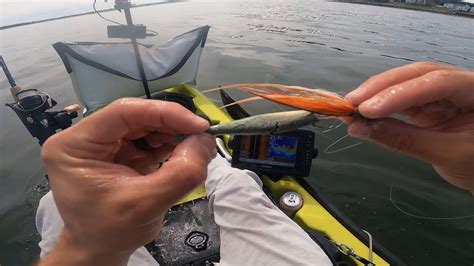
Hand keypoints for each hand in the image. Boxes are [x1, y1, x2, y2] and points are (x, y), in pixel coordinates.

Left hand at [39, 98, 215, 265]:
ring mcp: (102, 144)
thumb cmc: (112, 231)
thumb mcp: (147, 204)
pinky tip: (182, 153)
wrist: (100, 251)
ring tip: (193, 148)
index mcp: (75, 145)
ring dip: (172, 134)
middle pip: (135, 117)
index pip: (123, 112)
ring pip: (144, 126)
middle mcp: (85, 138)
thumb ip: (180, 173)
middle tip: (202, 137)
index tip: (199, 125)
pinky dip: (168, 145)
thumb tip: (206, 141)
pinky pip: (146, 139)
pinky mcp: (118, 153)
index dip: (164, 113)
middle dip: (171, 125)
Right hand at [345, 62, 473, 192]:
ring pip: (405, 83)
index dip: (400, 93)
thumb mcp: (446, 154)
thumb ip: (404, 140)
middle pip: (416, 75)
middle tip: (351, 103)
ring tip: (351, 107)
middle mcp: (458, 84)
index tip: (368, 109)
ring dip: (375, 94)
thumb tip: (361, 129)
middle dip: (382, 87)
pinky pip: (400, 99)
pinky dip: (380, 106)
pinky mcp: (427, 104)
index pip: (436, 82)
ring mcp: (441, 93)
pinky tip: (362, 111)